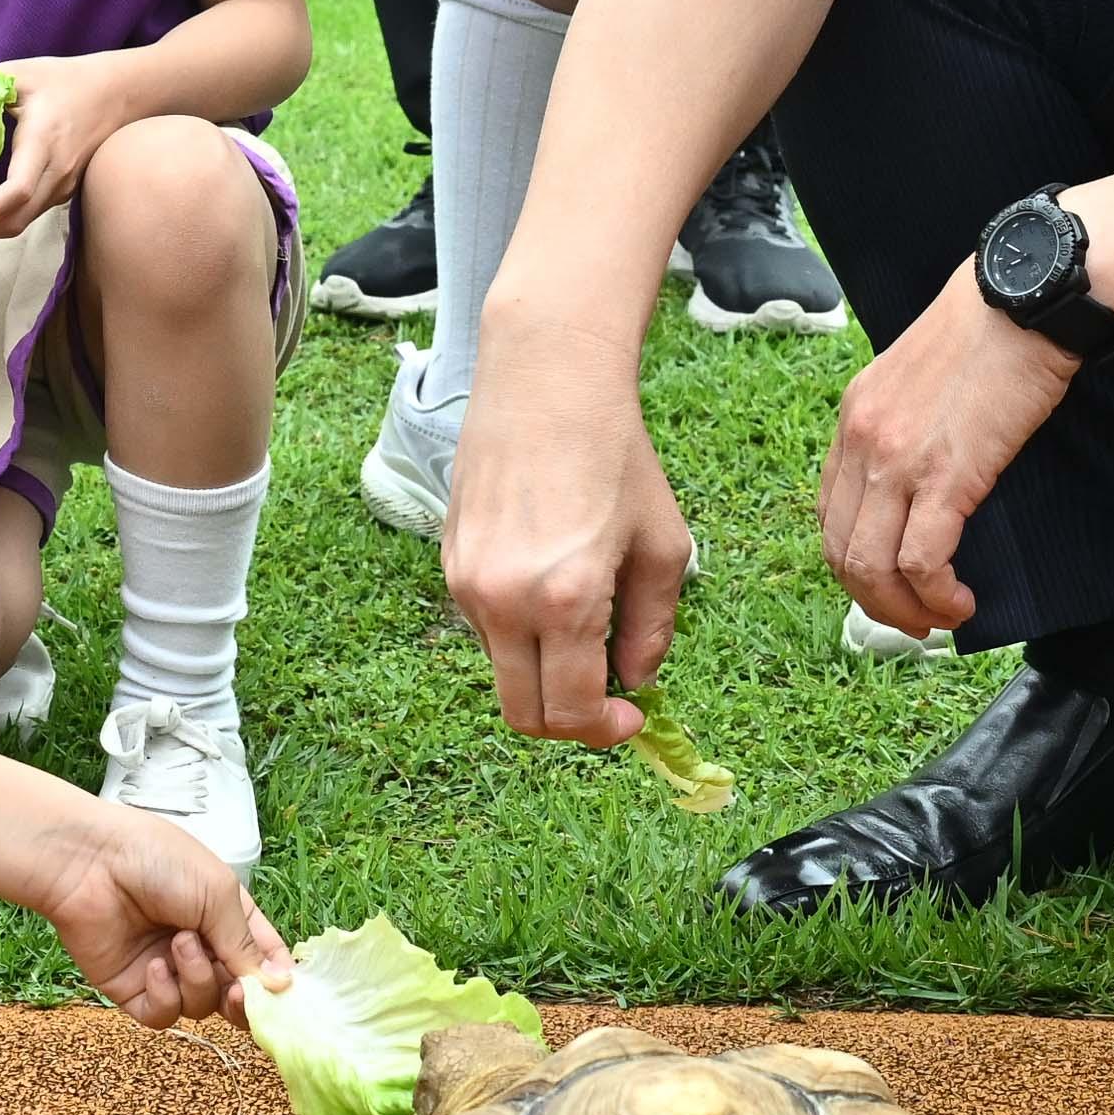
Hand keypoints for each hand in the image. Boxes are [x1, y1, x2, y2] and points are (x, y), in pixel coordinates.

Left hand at [0, 52, 126, 243]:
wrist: (119, 93)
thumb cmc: (68, 80)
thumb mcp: (21, 74)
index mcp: (43, 142)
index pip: (17, 191)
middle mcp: (56, 172)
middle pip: (16, 220)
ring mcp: (63, 185)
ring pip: (21, 220)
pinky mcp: (63, 189)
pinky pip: (29, 210)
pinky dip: (1, 212)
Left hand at [29, 797, 290, 1024]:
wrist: (88, 862)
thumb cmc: (157, 860)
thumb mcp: (217, 893)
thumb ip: (246, 944)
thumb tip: (282, 986)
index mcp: (226, 917)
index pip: (262, 960)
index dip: (275, 980)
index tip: (284, 991)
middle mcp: (200, 946)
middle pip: (236, 994)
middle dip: (242, 998)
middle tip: (239, 990)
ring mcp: (166, 970)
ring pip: (202, 1005)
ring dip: (197, 979)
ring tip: (178, 943)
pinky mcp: (133, 990)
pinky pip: (164, 1014)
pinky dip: (165, 996)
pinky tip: (152, 966)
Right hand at [444, 318, 696, 737]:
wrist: (547, 382)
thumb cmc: (616, 455)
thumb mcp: (664, 546)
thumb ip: (654, 628)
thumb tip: (635, 680)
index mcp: (565, 600)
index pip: (570, 712)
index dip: (604, 731)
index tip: (631, 717)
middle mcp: (504, 600)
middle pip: (523, 714)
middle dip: (569, 723)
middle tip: (606, 699)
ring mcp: (467, 583)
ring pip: (503, 670)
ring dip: (544, 670)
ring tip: (585, 618)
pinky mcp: (449, 563)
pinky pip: (485, 626)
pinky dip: (520, 631)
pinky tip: (549, 580)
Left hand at [818, 266, 1076, 638]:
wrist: (1026, 296)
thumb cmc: (994, 329)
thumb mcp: (924, 375)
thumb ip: (910, 425)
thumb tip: (930, 482)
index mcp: (855, 416)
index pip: (830, 511)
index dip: (854, 561)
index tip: (889, 584)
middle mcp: (862, 440)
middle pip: (841, 550)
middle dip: (873, 601)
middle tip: (912, 622)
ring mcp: (896, 458)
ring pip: (872, 566)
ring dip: (903, 609)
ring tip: (939, 619)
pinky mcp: (944, 474)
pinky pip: (920, 561)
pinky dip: (936, 595)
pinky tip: (962, 602)